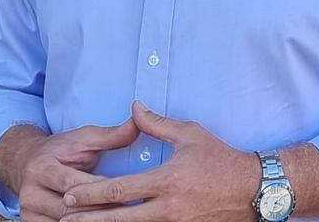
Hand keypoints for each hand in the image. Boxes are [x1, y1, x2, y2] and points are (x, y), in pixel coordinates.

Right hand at [0, 120, 139, 221]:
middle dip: (99, 208)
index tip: (125, 189)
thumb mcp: (82, 139)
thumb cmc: (60, 150)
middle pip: (69, 208)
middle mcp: (30, 193)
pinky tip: (102, 220)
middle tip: (127, 208)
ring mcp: (29, 212)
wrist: (24, 163)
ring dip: (93, 220)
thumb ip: (111, 136)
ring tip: (118, 217)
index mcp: (41, 168)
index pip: (71, 183)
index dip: (99, 188)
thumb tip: (138, 124)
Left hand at [59, 101, 260, 221]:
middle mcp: (168, 207)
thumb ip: (157, 123)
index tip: (70, 196)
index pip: (119, 190)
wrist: (254, 189)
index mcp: (167, 180)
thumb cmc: (221, 158)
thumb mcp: (190, 134)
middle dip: (89, 220)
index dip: (91, 195)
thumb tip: (134, 108)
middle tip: (64, 220)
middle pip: (119, 218)